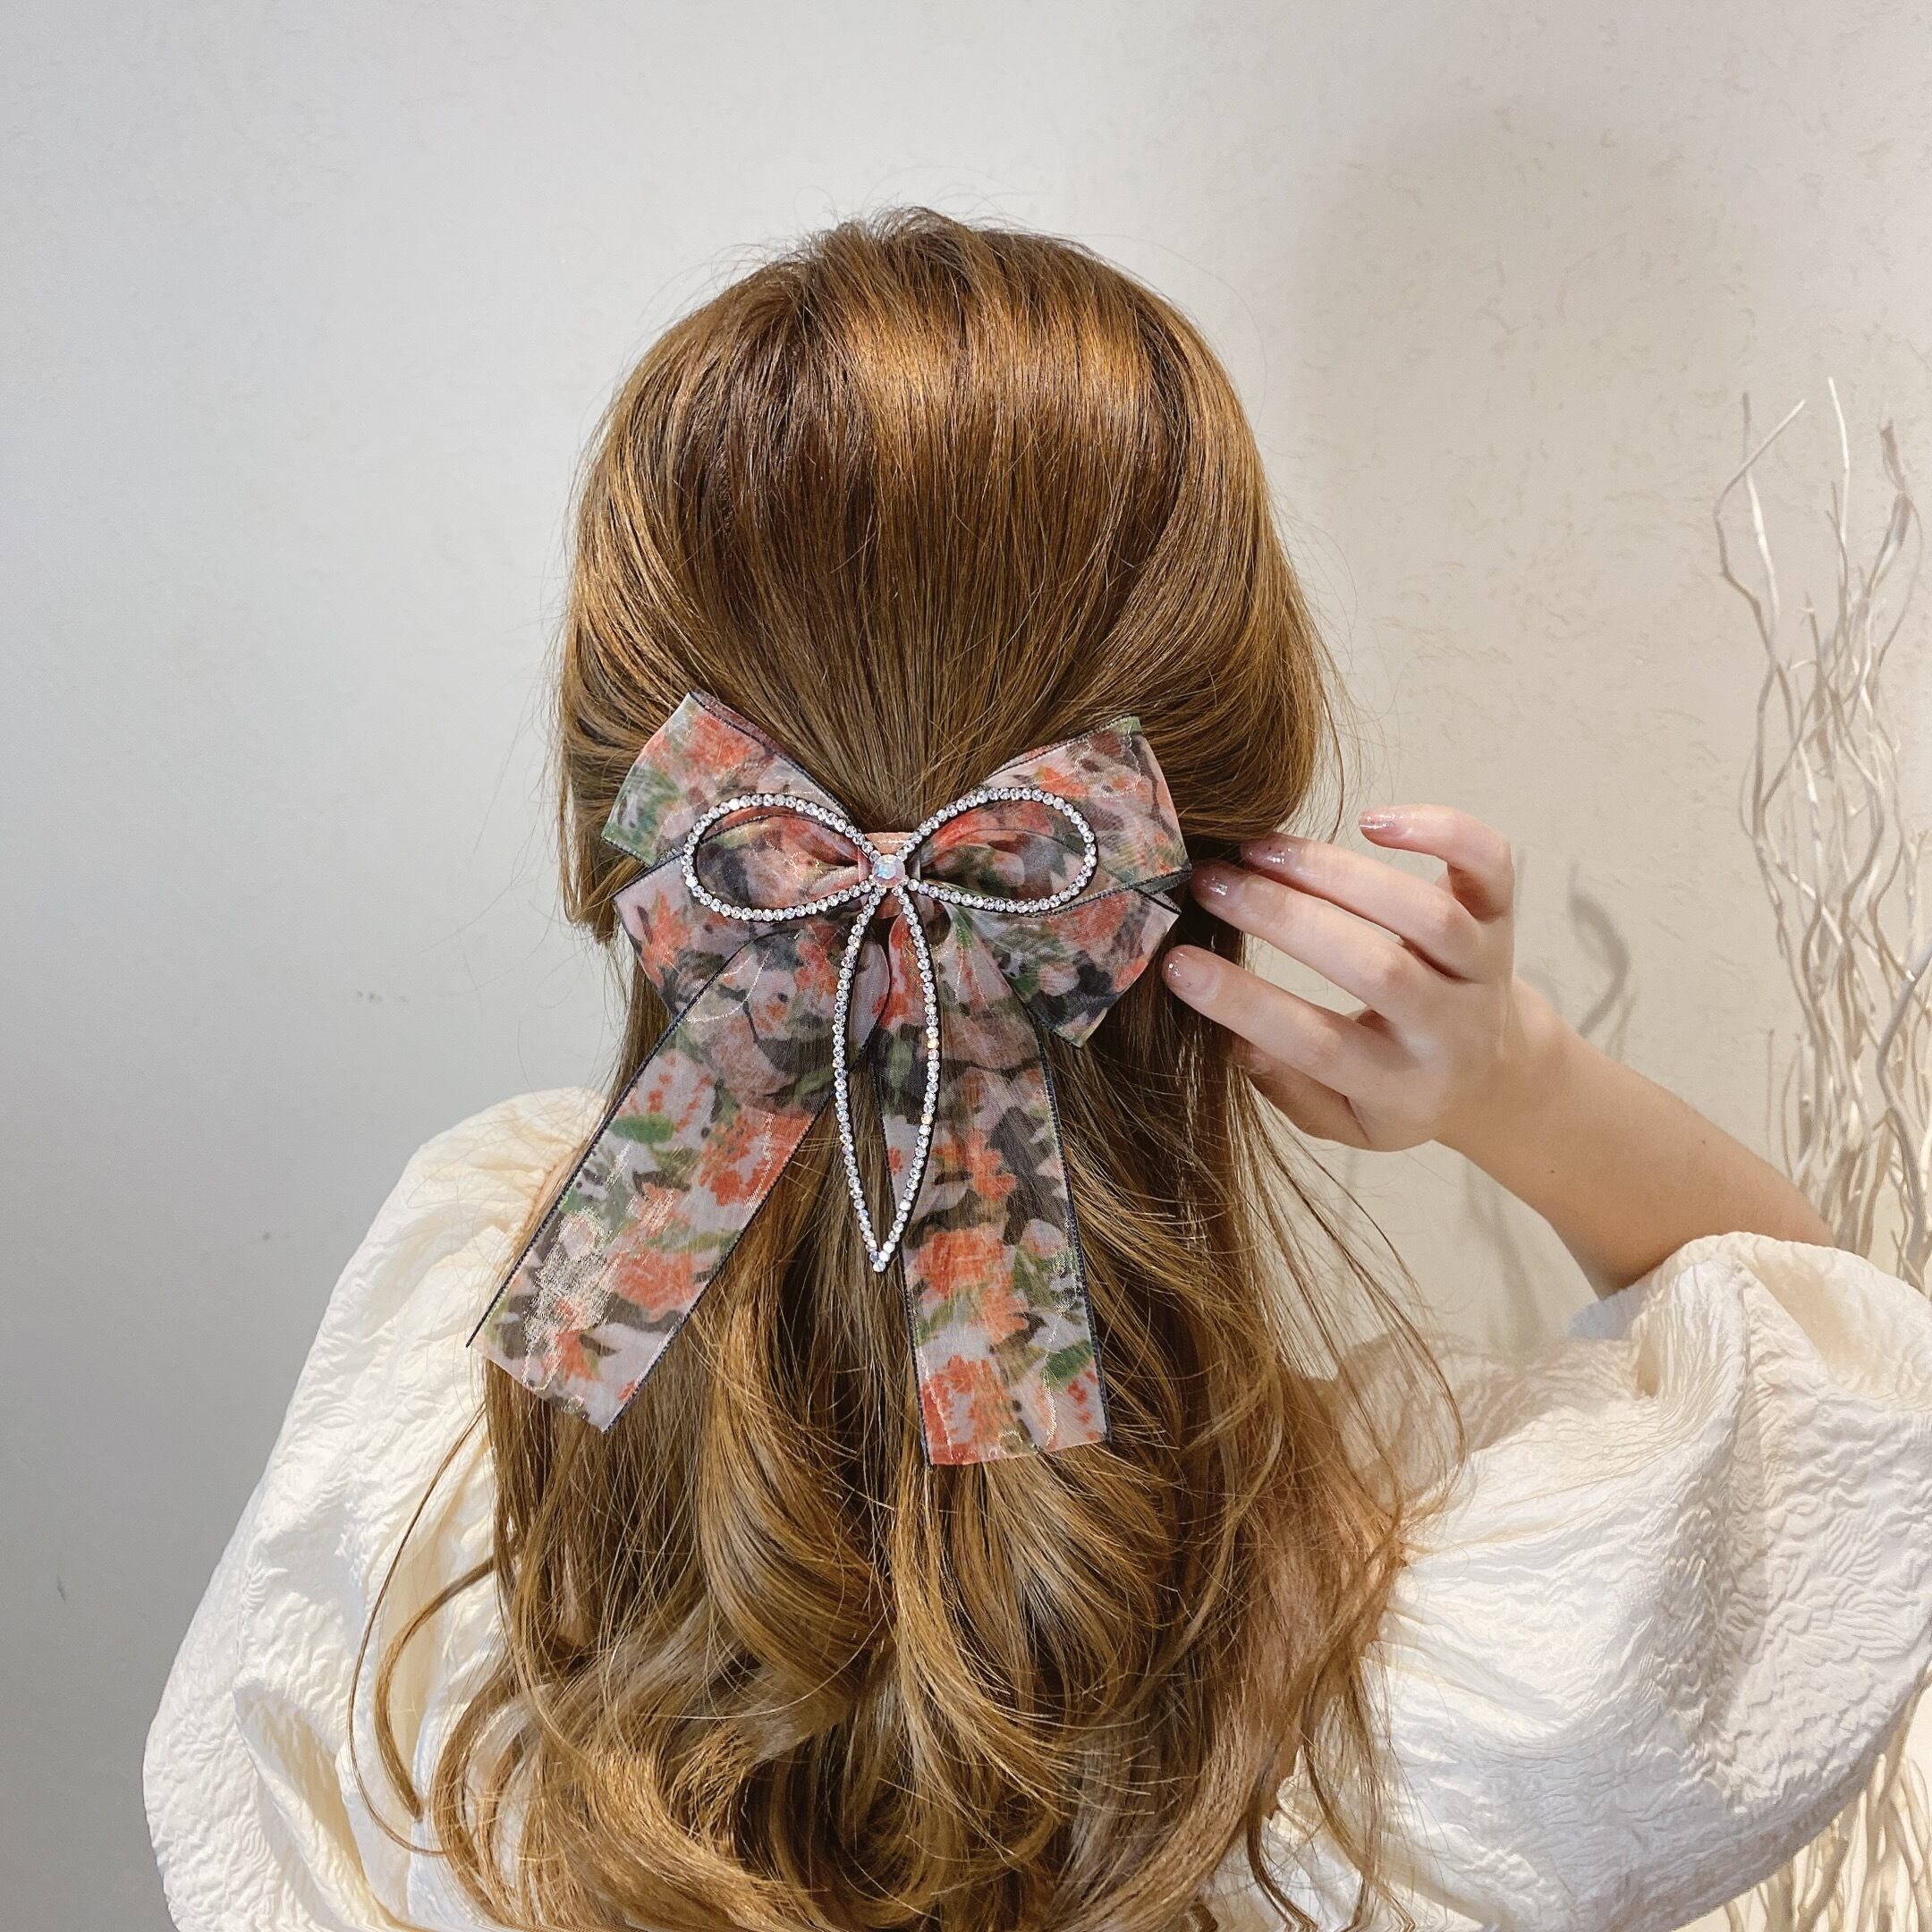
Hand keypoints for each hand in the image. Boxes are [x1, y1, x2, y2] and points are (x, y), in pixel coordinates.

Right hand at [1161, 805, 1544, 1153]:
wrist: (1496, 1071)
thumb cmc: (1394, 1089)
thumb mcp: (1341, 1118)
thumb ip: (1287, 1087)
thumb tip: (1234, 1039)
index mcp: (1402, 1085)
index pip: (1317, 1044)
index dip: (1243, 1002)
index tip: (1177, 963)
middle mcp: (1450, 1026)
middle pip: (1375, 968)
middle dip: (1283, 919)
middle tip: (1208, 884)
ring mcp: (1483, 965)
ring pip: (1423, 913)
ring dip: (1335, 872)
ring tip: (1259, 850)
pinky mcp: (1500, 914)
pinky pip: (1486, 864)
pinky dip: (1441, 831)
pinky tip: (1371, 821)